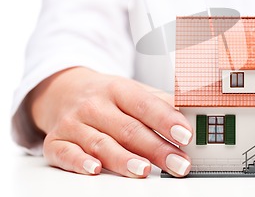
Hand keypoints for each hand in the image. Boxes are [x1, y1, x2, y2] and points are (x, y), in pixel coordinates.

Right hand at [26, 67, 192, 177]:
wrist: (63, 92)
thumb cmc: (107, 97)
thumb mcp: (134, 91)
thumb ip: (161, 103)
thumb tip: (192, 114)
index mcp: (118, 89)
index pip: (146, 105)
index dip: (166, 120)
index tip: (186, 134)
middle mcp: (95, 105)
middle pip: (129, 129)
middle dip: (157, 149)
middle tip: (178, 164)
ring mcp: (74, 124)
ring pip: (101, 143)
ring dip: (124, 159)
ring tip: (145, 170)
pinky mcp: (56, 142)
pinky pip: (67, 154)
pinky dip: (80, 163)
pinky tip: (95, 169)